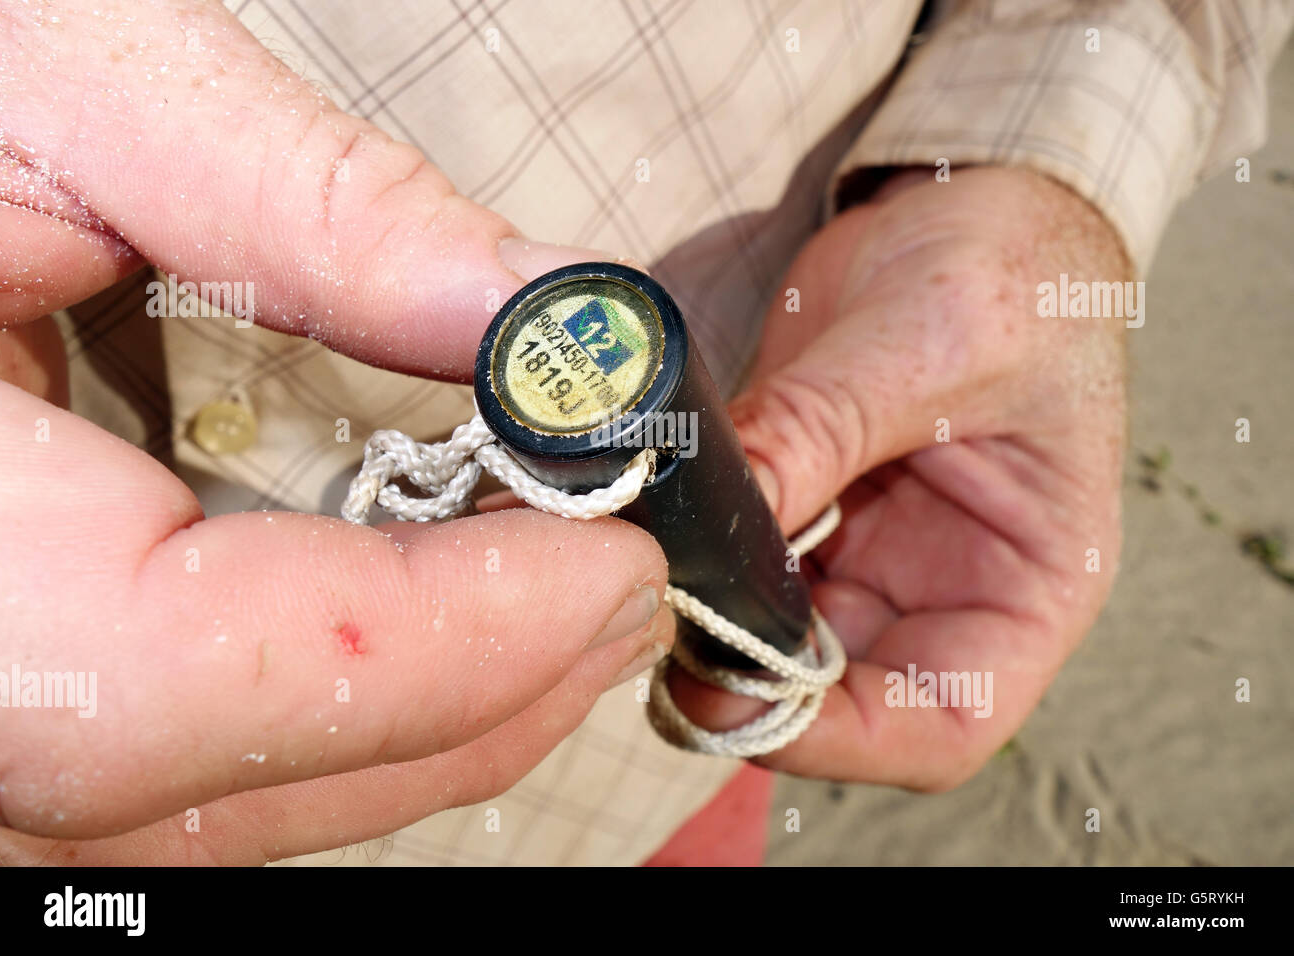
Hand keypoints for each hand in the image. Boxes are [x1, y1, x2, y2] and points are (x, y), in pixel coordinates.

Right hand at [0, 0, 671, 862]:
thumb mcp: (55, 88)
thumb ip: (313, 207)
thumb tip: (548, 310)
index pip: (176, 670)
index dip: (435, 642)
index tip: (614, 566)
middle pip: (212, 778)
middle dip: (466, 696)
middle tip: (623, 592)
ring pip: (204, 801)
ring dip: (419, 721)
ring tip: (560, 615)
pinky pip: (169, 768)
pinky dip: (325, 715)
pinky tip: (426, 629)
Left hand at [671, 167, 1128, 789]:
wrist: (970, 206)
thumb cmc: (1008, 270)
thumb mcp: (932, 338)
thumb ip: (821, 428)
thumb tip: (708, 517)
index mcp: (1028, 583)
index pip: (947, 722)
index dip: (842, 739)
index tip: (740, 696)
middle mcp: (946, 591)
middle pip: (843, 697)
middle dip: (748, 683)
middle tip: (658, 628)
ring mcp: (873, 557)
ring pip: (776, 640)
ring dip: (709, 625)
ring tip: (645, 573)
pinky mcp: (812, 512)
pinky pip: (744, 565)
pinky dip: (697, 560)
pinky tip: (651, 528)